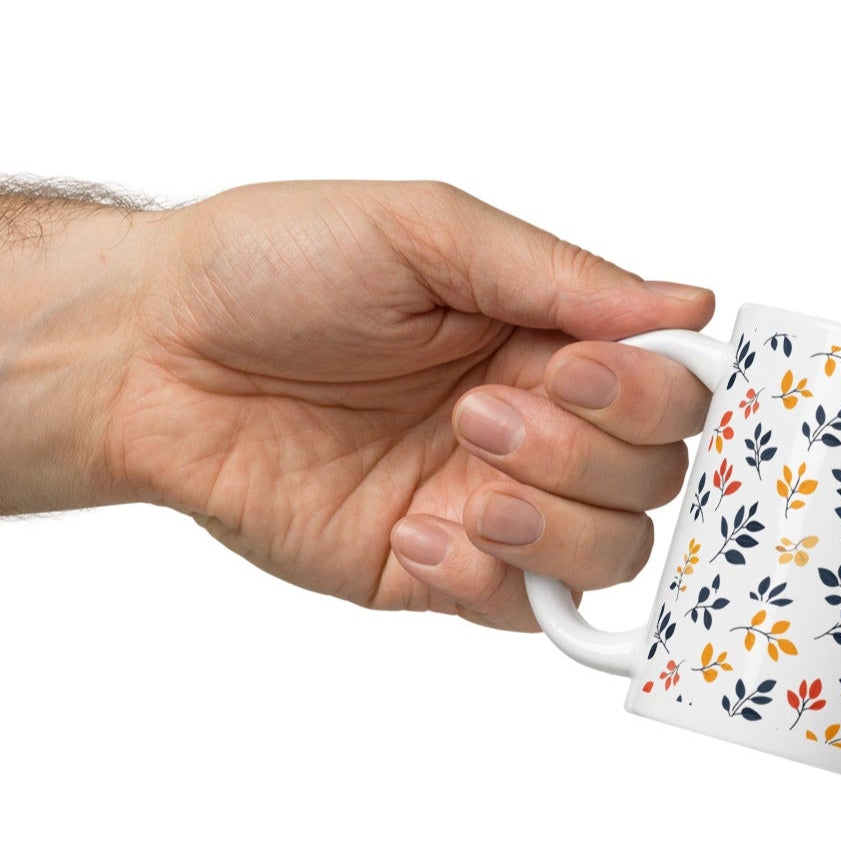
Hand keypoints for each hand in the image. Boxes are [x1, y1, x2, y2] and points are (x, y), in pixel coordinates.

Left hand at [99, 181, 714, 626]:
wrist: (149, 354)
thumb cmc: (269, 266)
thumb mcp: (425, 231)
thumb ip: (562, 274)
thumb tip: (688, 304)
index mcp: (550, 336)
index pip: (673, 389)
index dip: (652, 395)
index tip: (581, 369)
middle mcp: (540, 424)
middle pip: (655, 478)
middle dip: (583, 452)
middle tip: (479, 411)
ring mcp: (493, 502)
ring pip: (610, 553)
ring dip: (549, 521)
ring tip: (458, 472)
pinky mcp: (438, 570)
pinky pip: (522, 611)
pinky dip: (486, 579)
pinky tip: (413, 529)